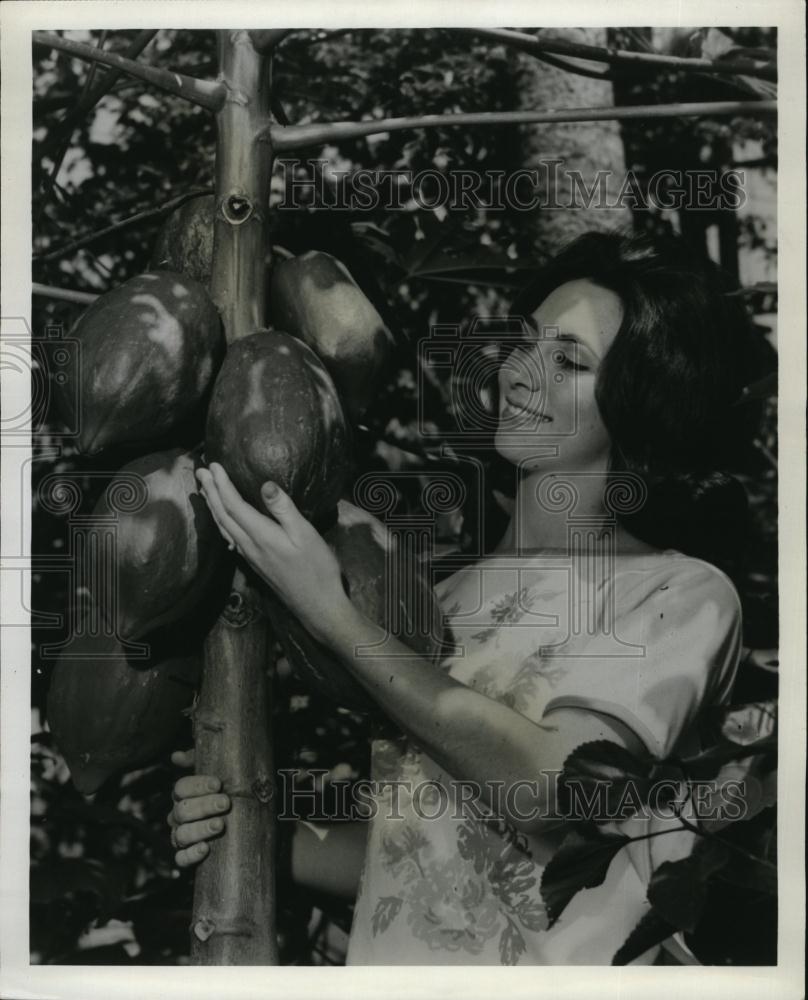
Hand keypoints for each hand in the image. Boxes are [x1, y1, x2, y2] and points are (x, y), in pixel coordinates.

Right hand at [167, 748, 230, 868]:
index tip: (218, 784)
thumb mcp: (215, 771)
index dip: (198, 785)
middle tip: (225, 803)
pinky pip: (181, 859)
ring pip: (181, 834)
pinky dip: (191, 855)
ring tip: (220, 825)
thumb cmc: (224, 791)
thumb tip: (176, 756)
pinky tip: (206, 848)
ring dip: (200, 829)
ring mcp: (180, 836)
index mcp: (183, 795)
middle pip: (182, 811)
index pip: (181, 787)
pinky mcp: (187, 856)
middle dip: (204, 806)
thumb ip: (197, 759)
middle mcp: (178, 816)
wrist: (237, 822)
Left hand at [196, 462, 351, 641]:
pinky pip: (230, 538)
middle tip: (200, 472)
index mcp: (260, 535)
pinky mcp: (255, 564)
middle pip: (223, 515)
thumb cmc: (317, 568)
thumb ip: (284, 509)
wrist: (317, 605)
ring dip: (213, 507)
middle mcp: (249, 546)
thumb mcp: (305, 534)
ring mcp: (250, 557)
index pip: (233, 505)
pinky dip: (221, 523)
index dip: (221, 484)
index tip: (213, 465)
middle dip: (211, 492)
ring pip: (223, 528)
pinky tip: (222, 521)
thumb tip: (265, 484)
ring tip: (205, 491)